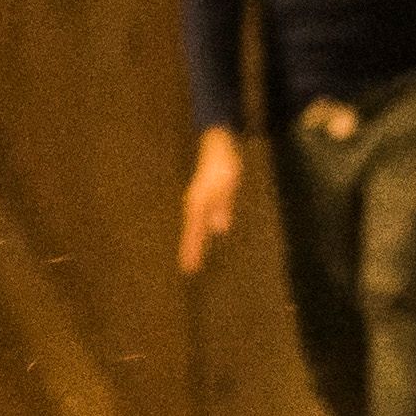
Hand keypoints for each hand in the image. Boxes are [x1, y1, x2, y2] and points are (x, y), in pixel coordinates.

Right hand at [179, 124, 248, 272]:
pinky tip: (202, 238)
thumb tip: (218, 228)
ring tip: (190, 259)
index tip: (189, 268)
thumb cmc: (224, 164)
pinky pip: (197, 221)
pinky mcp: (200, 199)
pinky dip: (198, 232)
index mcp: (198, 204)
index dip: (192, 251)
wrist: (218, 145)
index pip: (194, 233)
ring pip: (193, 228)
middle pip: (191, 233)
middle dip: (190, 250)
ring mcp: (196, 202)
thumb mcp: (228, 186)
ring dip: (192, 243)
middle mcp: (194, 205)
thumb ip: (223, 206)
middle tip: (187, 269)